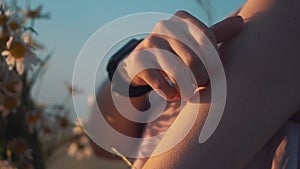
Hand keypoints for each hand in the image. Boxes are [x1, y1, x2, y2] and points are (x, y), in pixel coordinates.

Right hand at [117, 11, 242, 100]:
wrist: (140, 65)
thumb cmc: (175, 53)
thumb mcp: (194, 43)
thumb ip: (216, 34)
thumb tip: (241, 22)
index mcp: (181, 19)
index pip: (207, 39)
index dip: (213, 60)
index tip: (213, 71)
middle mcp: (164, 26)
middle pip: (193, 58)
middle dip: (201, 78)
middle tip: (201, 86)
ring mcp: (149, 43)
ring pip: (177, 72)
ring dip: (186, 88)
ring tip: (189, 92)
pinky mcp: (139, 62)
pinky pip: (161, 83)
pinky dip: (170, 93)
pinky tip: (172, 95)